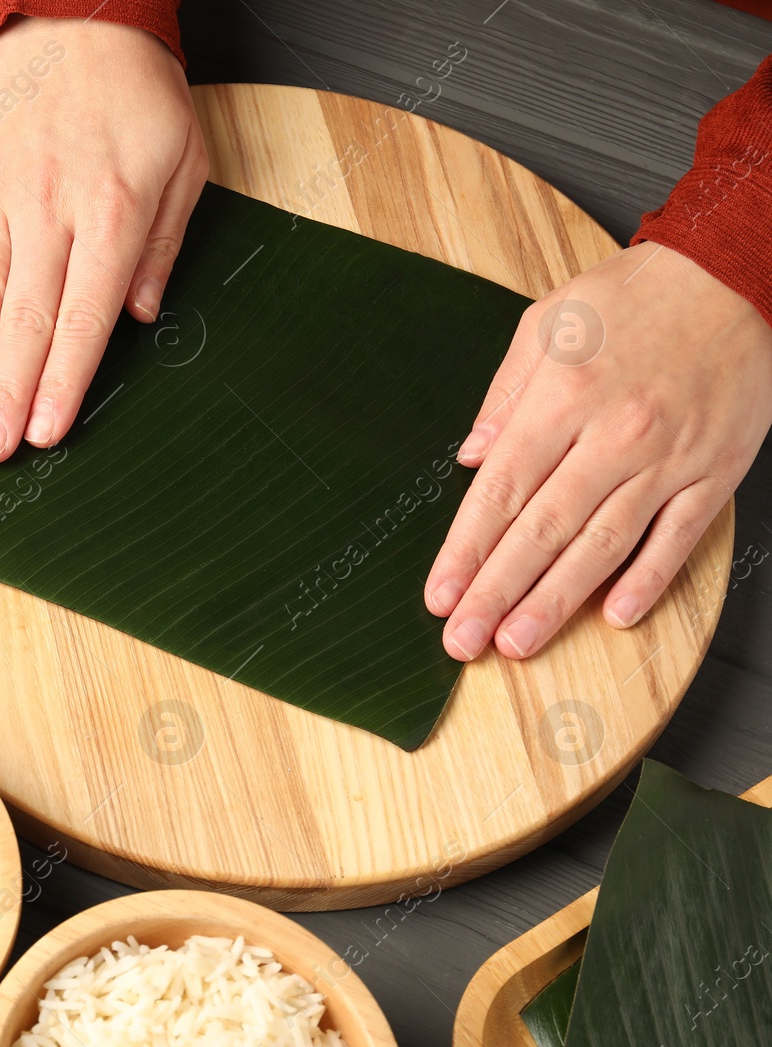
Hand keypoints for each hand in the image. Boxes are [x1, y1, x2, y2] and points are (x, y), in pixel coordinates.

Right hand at [0, 16, 206, 461]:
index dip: (65, 381)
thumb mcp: (184, 164)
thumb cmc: (136, 94)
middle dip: (10, 393)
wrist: (76, 14)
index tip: (49, 431)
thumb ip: (161, 245)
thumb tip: (139, 316)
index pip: (83, 317)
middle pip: (26, 319)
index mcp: (110, 211)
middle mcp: (49, 208)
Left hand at [425, 243, 771, 660]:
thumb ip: (503, 394)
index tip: (440, 595)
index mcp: (563, 397)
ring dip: (556, 601)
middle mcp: (614, 434)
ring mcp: (668, 459)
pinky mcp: (715, 471)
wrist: (736, 274)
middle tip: (462, 642)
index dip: (465, 551)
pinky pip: (677, 538)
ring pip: (602, 546)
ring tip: (517, 643)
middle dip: (496, 593)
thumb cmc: (634, 296)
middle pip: (542, 531)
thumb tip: (470, 455)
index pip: (500, 491)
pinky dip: (647, 580)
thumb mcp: (548, 322)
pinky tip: (616, 617)